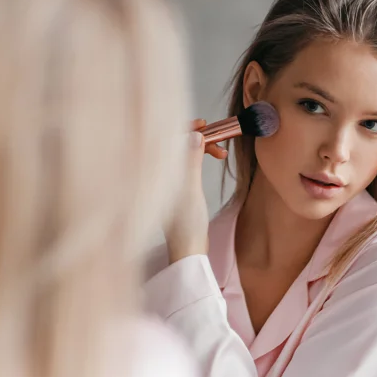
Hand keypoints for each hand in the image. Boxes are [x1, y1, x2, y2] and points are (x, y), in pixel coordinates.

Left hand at [163, 119, 226, 264]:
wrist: (188, 250)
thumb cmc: (186, 225)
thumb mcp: (191, 188)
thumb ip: (191, 160)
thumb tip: (194, 134)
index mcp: (156, 173)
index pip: (166, 139)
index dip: (185, 128)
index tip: (204, 126)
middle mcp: (158, 174)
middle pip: (175, 144)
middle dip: (197, 137)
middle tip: (217, 139)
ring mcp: (167, 181)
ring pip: (183, 153)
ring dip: (201, 148)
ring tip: (220, 153)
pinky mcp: (176, 188)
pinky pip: (186, 164)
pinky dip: (199, 159)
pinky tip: (211, 159)